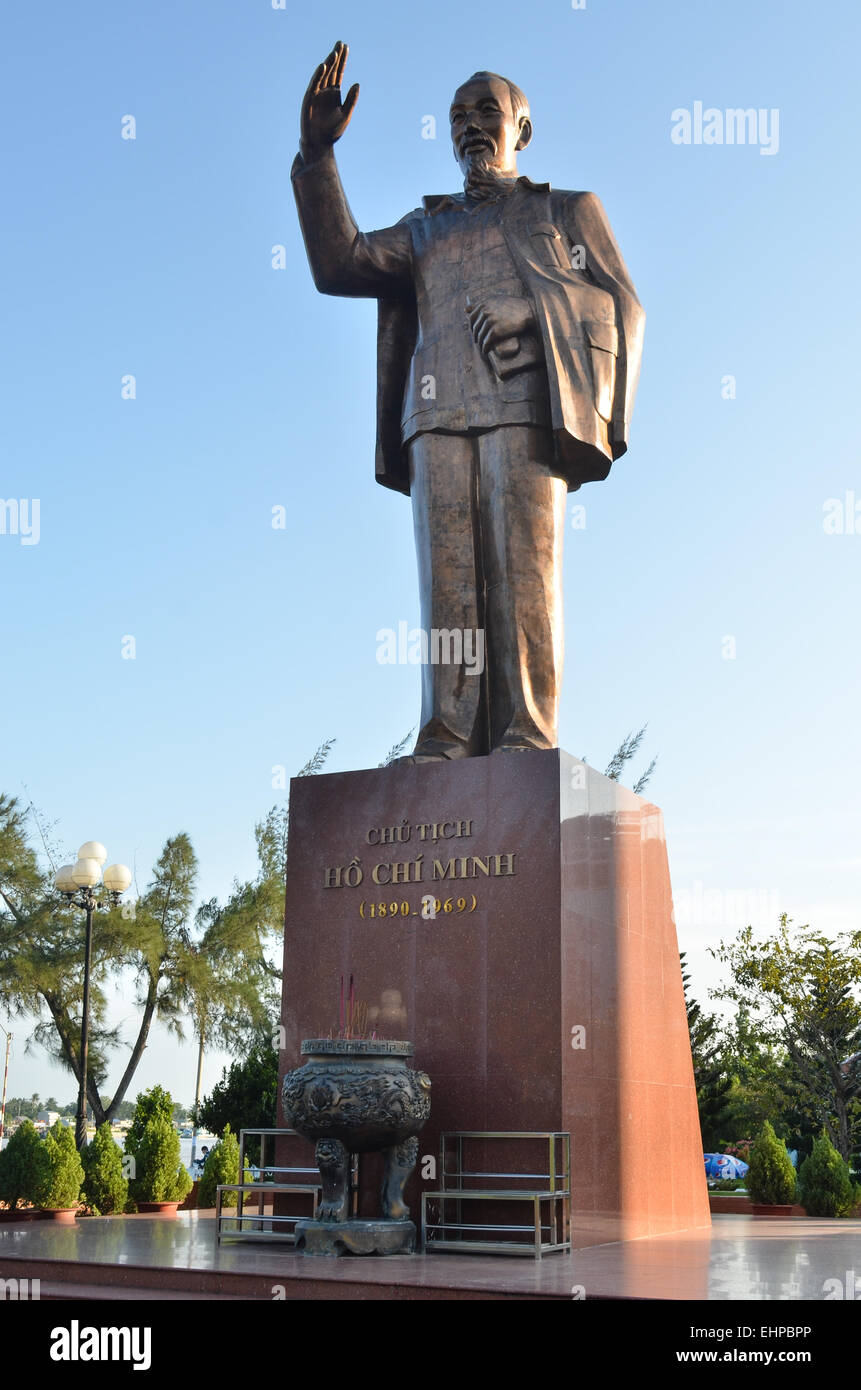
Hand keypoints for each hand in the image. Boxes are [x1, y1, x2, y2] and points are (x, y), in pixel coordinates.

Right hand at [300, 40, 358, 161]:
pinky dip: (318, 75)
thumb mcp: (346, 115)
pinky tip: (323, 66)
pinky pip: (314, 84)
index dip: (342, 60)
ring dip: (328, 64)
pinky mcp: (309, 99)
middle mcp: (325, 90)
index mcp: (334, 93)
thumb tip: (357, 83)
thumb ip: (351, 100)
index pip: (339, 72)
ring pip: (323, 75)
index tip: (346, 47)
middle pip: (331, 70)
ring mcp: (316, 93)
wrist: (319, 144)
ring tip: (334, 52)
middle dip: (335, 57)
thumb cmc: (332, 132)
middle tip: (340, 43)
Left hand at [466, 294, 534, 355]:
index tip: (475, 332)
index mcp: (484, 304)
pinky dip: (485, 348)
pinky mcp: (496, 331)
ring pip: (480, 336)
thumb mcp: (496, 300)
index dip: (472, 326)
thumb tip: (465, 309)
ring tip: (482, 348)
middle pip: (475, 328)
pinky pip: (486, 342)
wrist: (528, 311)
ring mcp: (490, 322)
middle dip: (476, 336)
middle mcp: (485, 312)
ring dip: (480, 344)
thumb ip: (481, 304)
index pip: (471, 317)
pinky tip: (486, 351)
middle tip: (478, 342)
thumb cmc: (513, 305)